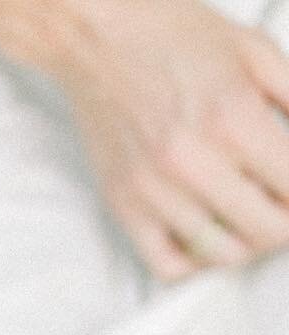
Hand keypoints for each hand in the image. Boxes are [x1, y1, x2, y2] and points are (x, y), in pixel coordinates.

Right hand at [0, 0, 288, 278]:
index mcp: (233, 118)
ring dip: (247, 243)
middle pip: (266, 230)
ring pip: (223, 254)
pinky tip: (207, 238)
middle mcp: (193, 162)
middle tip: (283, 207)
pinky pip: (168, 265)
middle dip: (285, 223)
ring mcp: (155, 191)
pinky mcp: (125, 206)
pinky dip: (196, 263)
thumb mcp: (254, 51)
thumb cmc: (170, 36)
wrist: (99, 34)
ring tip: (249, 220)